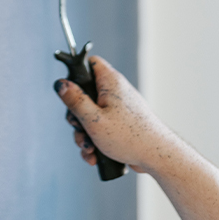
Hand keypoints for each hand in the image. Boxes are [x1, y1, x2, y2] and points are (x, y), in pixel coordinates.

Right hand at [54, 55, 172, 172]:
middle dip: (77, 116)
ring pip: (91, 115)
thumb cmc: (129, 135)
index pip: (90, 62)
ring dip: (85, 134)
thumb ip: (75, 101)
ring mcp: (118, 108)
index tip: (68, 88)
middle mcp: (114, 91)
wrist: (158, 157)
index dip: (76, 71)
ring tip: (88, 149)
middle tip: (77, 127)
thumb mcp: (94, 119)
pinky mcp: (121, 124)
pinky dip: (95, 141)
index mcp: (110, 82)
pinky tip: (94, 156)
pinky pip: (101, 127)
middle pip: (85, 94)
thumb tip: (60, 84)